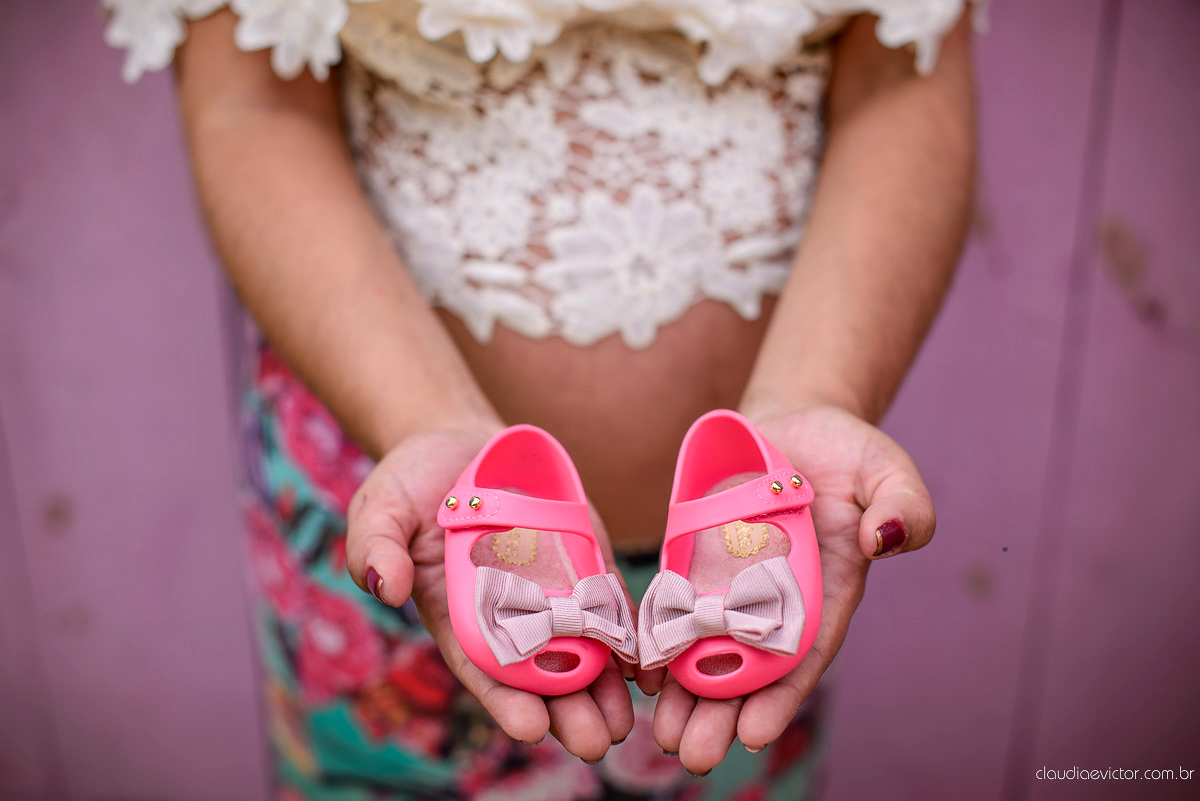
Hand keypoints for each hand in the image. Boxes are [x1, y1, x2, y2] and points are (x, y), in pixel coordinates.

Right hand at [345, 422, 638, 761]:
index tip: (530, 727)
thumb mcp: (380, 509)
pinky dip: (629, 634)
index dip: (504, 699)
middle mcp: (507, 612)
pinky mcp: (582, 559)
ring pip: (581, 649)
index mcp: (455, 614)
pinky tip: (649, 666)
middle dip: (566, 710)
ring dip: (604, 689)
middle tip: (593, 741)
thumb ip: (377, 546)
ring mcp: (549, 588)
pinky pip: (608, 602)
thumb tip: (383, 585)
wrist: (460, 445)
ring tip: (623, 721)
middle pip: (539, 673)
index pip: (482, 667)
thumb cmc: (410, 483)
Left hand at [650, 404, 935, 773]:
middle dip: (721, 714)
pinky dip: (661, 641)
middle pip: (749, 668)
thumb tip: (886, 537)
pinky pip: (677, 608)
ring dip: (686, 695)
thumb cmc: (849, 452)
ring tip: (661, 734)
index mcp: (828, 591)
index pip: (803, 655)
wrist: (793, 425)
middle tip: (692, 754)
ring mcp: (735, 583)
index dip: (780, 696)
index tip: (753, 735)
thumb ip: (902, 506)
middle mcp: (779, 599)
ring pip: (707, 649)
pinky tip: (641, 675)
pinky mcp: (698, 561)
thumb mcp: (888, 471)